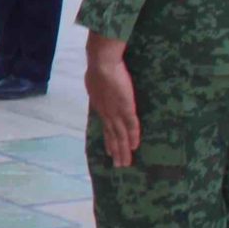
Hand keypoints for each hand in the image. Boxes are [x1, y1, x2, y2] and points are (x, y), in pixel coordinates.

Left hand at [85, 35, 138, 166]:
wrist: (102, 62)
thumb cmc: (98, 67)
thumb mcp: (94, 82)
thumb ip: (98, 89)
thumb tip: (96, 87)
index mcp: (99, 107)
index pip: (106, 127)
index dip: (108, 140)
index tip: (109, 151)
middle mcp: (106, 113)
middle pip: (112, 136)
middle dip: (115, 151)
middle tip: (119, 165)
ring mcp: (115, 112)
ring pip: (120, 135)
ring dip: (123, 150)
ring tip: (125, 163)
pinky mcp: (126, 108)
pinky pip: (131, 126)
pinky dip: (133, 137)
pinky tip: (134, 147)